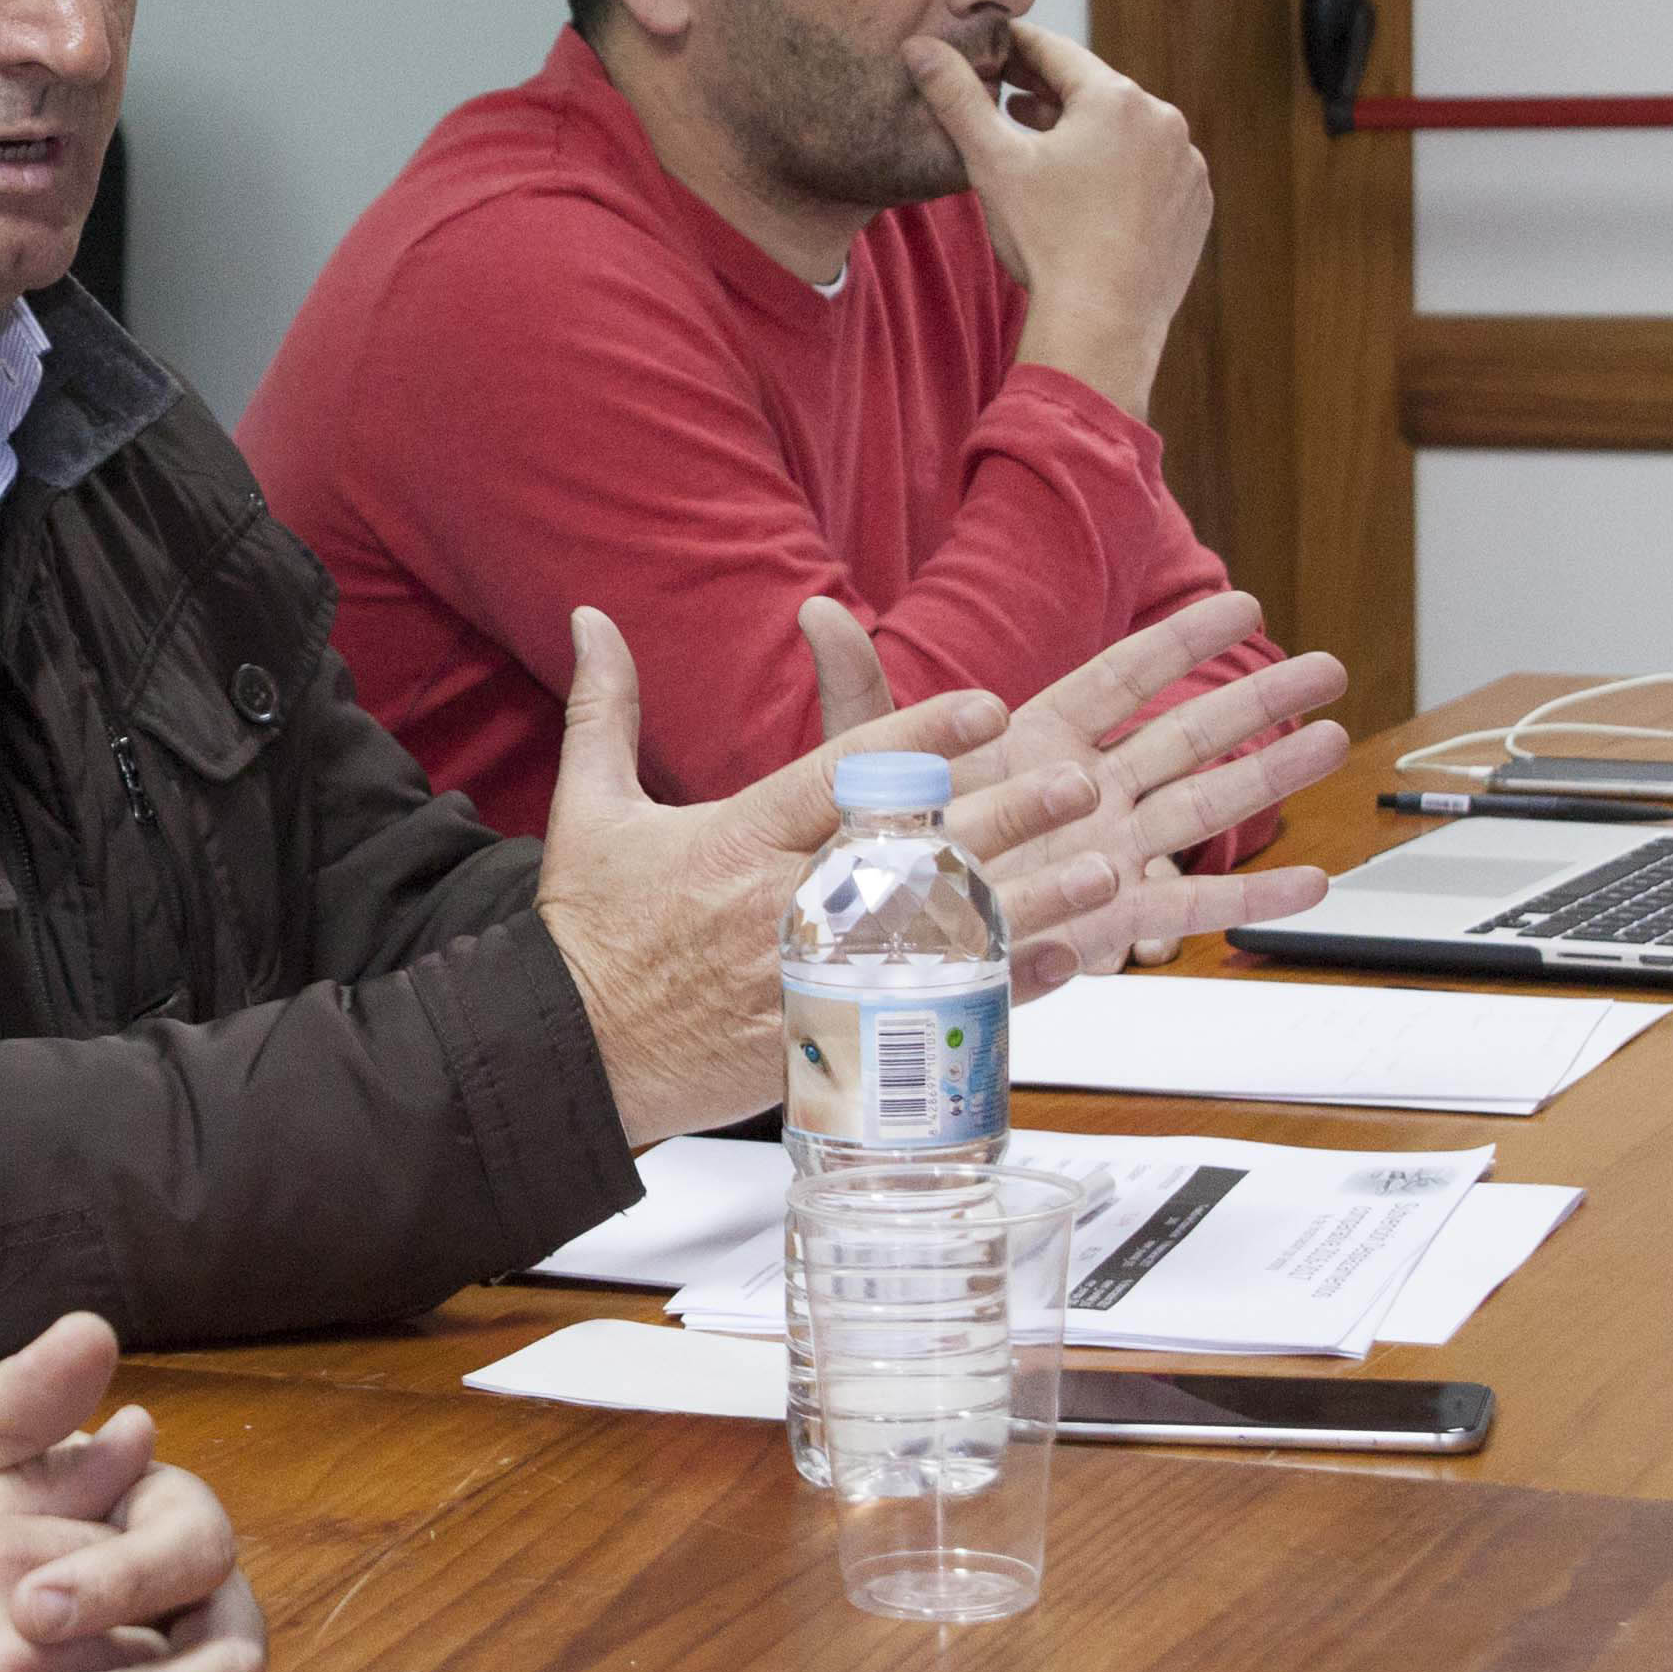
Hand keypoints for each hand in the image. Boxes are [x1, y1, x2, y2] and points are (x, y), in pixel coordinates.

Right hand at [538, 607, 1111, 1139]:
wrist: (570, 1054)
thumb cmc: (589, 934)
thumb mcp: (590, 812)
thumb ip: (605, 709)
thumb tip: (590, 618)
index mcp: (736, 841)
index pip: (839, 778)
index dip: (917, 738)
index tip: (985, 704)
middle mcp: (782, 906)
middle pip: (912, 853)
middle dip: (1002, 813)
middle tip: (1079, 779)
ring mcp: (813, 977)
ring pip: (939, 933)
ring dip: (1026, 900)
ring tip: (1102, 869)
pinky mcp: (830, 1036)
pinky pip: (933, 1008)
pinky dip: (1001, 986)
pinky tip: (1064, 959)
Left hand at [799, 591, 1347, 971]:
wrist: (875, 941)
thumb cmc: (876, 848)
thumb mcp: (865, 765)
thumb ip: (858, 690)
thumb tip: (815, 606)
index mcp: (1036, 741)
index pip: (1121, 678)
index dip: (1181, 642)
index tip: (1242, 602)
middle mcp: (1084, 791)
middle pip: (1188, 734)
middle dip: (1258, 702)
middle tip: (1330, 665)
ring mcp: (1105, 852)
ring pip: (1205, 805)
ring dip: (1274, 777)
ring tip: (1338, 740)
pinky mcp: (1109, 919)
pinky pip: (1191, 905)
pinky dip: (1252, 897)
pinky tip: (1312, 883)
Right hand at [895, 21, 1209, 418]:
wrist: (1102, 325)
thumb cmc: (1045, 240)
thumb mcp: (992, 162)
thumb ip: (957, 98)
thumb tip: (921, 48)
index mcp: (1115, 99)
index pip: (1057, 53)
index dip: (1018, 47)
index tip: (994, 45)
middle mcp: (1164, 121)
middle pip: (1096, 94)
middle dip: (1051, 96)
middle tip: (1012, 98)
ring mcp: (1187, 166)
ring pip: (1128, 135)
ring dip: (1089, 136)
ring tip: (1048, 150)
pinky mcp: (1195, 206)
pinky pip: (1155, 174)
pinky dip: (1124, 174)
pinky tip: (1092, 194)